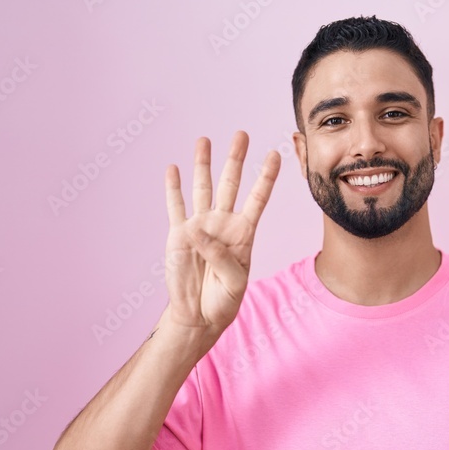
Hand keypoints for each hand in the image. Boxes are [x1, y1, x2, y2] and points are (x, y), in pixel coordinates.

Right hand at [163, 131, 280, 333]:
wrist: (198, 315)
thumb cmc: (223, 300)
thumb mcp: (234, 281)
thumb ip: (220, 255)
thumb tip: (198, 230)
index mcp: (244, 233)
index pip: (258, 198)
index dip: (266, 177)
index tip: (276, 154)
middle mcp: (223, 223)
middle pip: (230, 183)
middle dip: (235, 158)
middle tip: (241, 134)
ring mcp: (200, 226)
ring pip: (203, 187)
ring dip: (203, 164)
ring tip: (205, 140)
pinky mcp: (178, 234)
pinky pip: (175, 206)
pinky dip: (173, 188)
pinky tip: (174, 169)